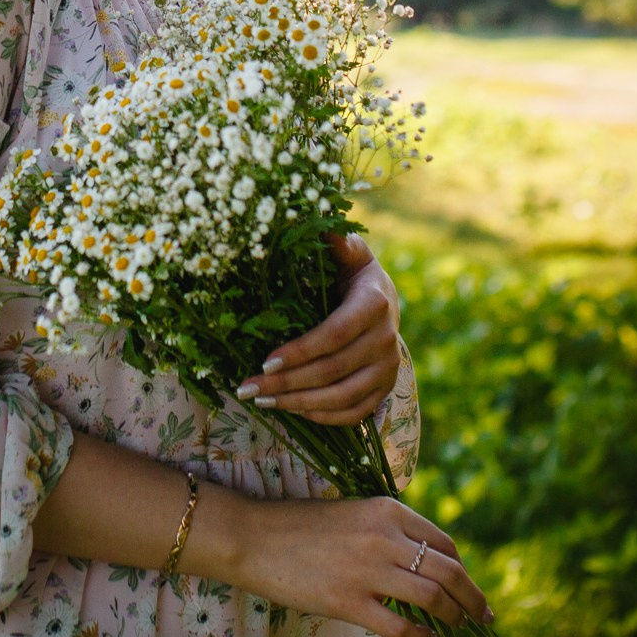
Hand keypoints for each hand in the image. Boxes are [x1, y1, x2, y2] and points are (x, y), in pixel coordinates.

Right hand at [189, 486, 488, 636]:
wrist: (253, 537)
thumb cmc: (300, 526)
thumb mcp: (353, 515)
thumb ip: (388, 533)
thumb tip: (422, 564)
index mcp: (388, 510)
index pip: (444, 543)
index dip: (462, 568)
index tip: (466, 586)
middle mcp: (386, 537)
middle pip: (450, 571)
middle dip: (473, 597)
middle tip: (484, 616)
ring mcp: (368, 571)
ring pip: (433, 598)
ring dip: (454, 617)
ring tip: (458, 629)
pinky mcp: (348, 603)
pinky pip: (401, 627)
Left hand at [237, 231, 400, 424]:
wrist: (386, 304)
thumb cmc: (354, 275)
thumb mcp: (349, 254)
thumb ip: (337, 244)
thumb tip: (317, 220)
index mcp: (374, 303)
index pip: (334, 335)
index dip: (300, 351)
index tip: (264, 361)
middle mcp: (386, 340)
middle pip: (332, 370)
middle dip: (286, 383)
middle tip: (248, 387)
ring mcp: (388, 369)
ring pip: (341, 397)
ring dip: (298, 403)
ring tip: (262, 401)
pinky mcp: (384, 390)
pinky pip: (353, 413)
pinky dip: (321, 417)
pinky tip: (291, 410)